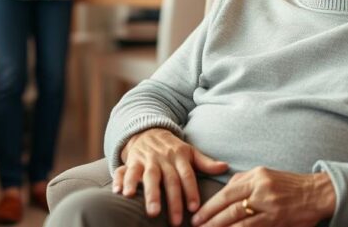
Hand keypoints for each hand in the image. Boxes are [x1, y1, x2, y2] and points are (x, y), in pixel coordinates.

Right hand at [114, 128, 228, 225]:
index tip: (194, 208)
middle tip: (176, 221)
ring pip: (149, 177)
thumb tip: (225, 167)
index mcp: (179, 157)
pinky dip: (123, 181)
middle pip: (169, 180)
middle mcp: (164, 159)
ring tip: (152, 211)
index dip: (191, 191)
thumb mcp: (189, 152)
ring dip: (150, 194)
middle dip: (173, 200)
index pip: (187, 175)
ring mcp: (147, 160)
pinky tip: (122, 194)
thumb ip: (206, 162)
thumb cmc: (172, 147)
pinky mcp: (132, 161)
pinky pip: (127, 171)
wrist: (147, 130)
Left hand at [191, 167, 335, 226]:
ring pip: (240, 222)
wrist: (317, 193)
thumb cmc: (289, 184)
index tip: (197, 216)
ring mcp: (271, 208)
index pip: (227, 192)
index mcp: (257, 177)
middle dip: (211, 220)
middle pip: (230, 208)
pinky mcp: (278, 222)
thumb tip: (223, 191)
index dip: (210, 206)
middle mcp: (263, 191)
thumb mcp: (265, 174)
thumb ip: (243, 181)